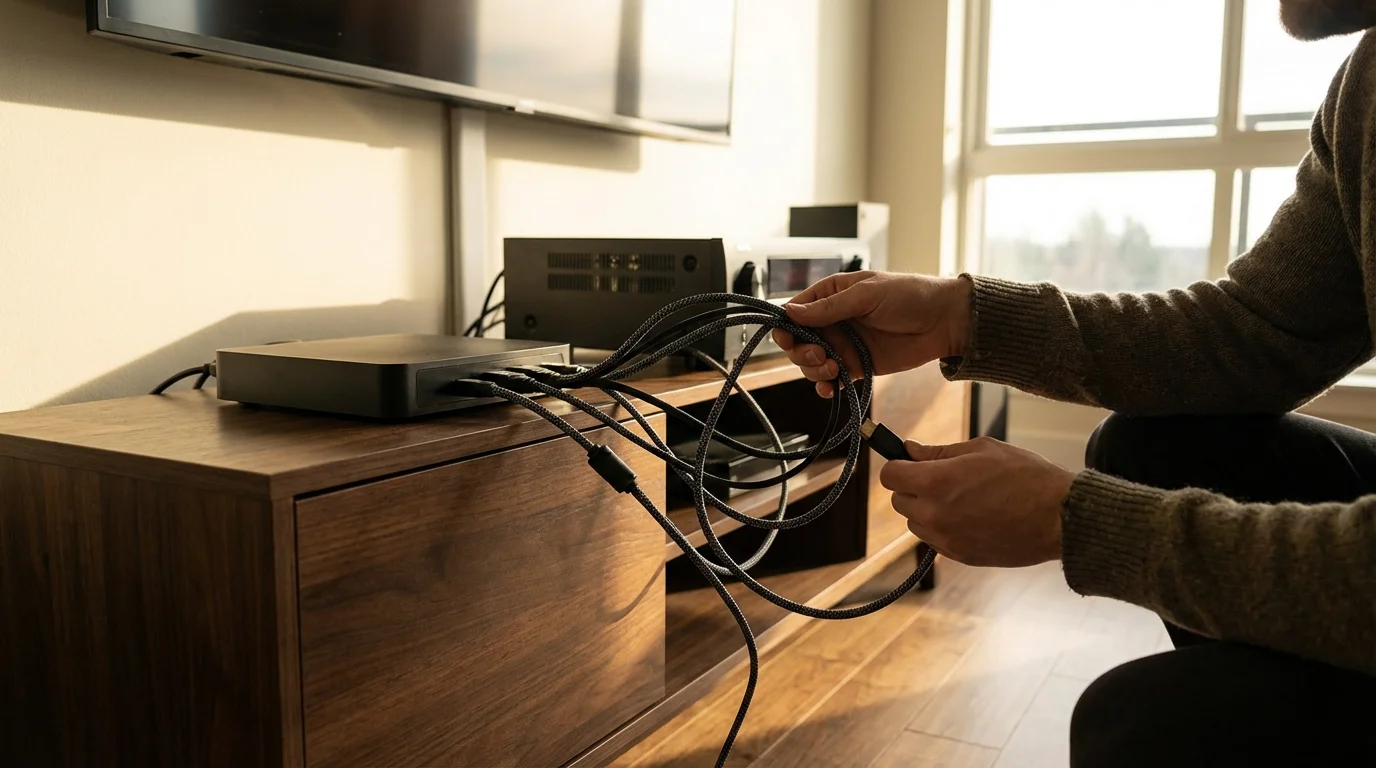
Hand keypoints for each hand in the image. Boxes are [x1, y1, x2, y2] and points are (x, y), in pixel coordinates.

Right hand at [771, 271, 972, 397]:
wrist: (944, 321)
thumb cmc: (910, 295)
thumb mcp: (867, 294)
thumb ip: (830, 307)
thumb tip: (792, 312)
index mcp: (832, 295)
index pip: (796, 310)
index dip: (787, 326)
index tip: (787, 338)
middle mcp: (834, 320)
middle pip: (799, 340)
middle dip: (801, 351)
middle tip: (819, 355)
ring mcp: (844, 344)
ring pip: (812, 362)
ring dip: (814, 370)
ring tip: (833, 369)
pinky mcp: (858, 365)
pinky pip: (832, 379)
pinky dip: (826, 386)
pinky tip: (831, 387)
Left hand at [878, 436, 1074, 567]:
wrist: (1058, 517)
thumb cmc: (1025, 476)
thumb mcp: (981, 450)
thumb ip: (939, 452)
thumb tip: (909, 449)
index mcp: (937, 482)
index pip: (889, 476)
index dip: (899, 465)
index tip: (911, 462)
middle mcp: (935, 514)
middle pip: (898, 500)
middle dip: (912, 487)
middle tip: (941, 478)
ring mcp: (946, 539)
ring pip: (915, 522)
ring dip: (926, 509)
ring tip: (960, 498)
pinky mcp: (959, 556)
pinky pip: (934, 540)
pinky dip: (942, 528)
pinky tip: (970, 516)